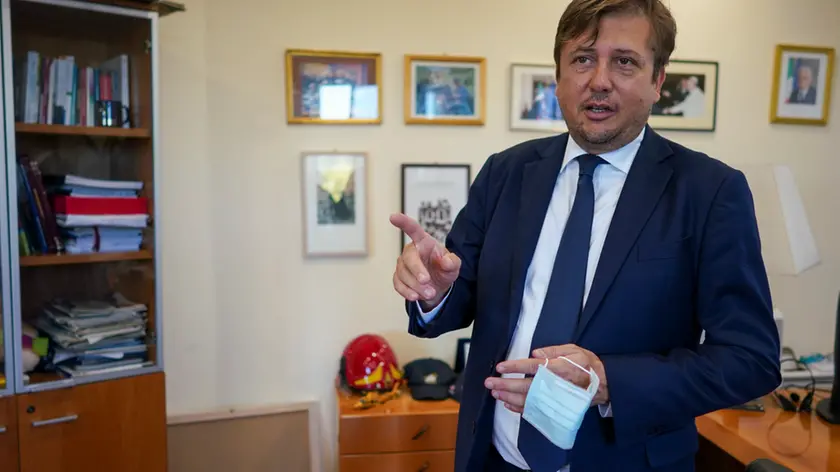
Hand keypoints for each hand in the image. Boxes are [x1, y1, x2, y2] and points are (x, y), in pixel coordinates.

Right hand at [390, 213, 460, 308]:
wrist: (438, 286)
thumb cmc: (444, 269)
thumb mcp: (454, 266)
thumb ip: (453, 262)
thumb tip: (446, 261)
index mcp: (424, 242)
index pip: (413, 229)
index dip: (403, 223)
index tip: (393, 217)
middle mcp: (411, 251)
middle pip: (408, 258)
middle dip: (417, 271)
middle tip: (427, 282)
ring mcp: (402, 265)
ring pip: (403, 274)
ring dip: (416, 286)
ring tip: (430, 293)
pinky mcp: (398, 278)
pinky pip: (398, 284)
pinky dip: (407, 292)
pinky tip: (416, 296)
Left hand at [485, 345, 608, 413]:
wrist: (602, 386)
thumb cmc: (587, 365)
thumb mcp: (575, 350)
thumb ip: (555, 350)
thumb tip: (535, 353)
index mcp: (560, 369)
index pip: (534, 368)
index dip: (516, 367)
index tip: (501, 367)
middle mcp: (556, 386)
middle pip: (527, 386)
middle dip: (506, 385)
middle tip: (489, 382)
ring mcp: (555, 399)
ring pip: (528, 400)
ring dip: (509, 397)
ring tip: (494, 392)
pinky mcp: (555, 408)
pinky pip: (534, 410)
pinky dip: (519, 408)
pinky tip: (507, 403)